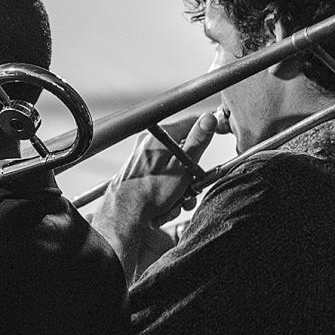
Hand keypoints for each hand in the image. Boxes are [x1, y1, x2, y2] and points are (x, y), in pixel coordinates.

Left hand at [106, 111, 225, 226]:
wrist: (123, 216)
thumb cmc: (148, 193)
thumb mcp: (183, 167)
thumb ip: (197, 142)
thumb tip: (209, 119)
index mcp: (160, 137)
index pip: (190, 123)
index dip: (205, 134)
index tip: (211, 144)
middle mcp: (149, 144)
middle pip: (183, 151)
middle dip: (191, 173)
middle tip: (191, 187)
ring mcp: (143, 158)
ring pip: (174, 168)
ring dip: (181, 188)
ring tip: (177, 201)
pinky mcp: (140, 173)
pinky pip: (163, 178)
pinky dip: (168, 192)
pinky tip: (166, 205)